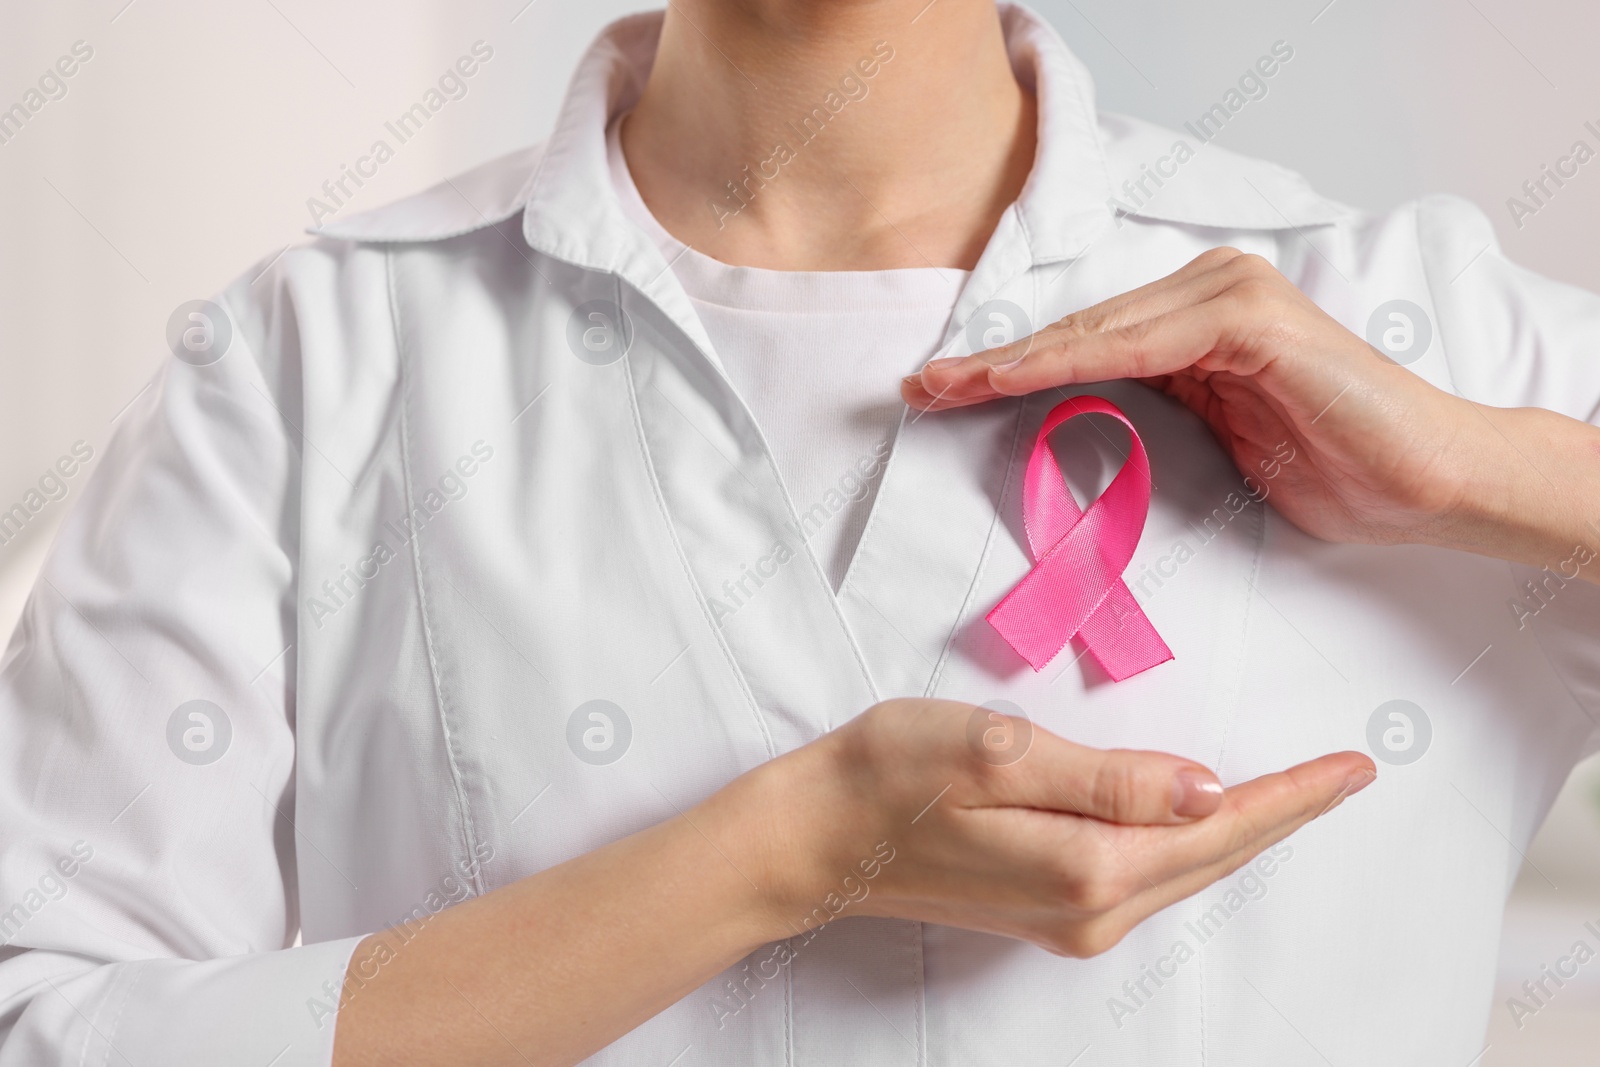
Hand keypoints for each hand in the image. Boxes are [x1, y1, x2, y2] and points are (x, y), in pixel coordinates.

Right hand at [749, 698, 1373, 956]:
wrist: (813, 840)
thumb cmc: (888, 777)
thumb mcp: (996, 753)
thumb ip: (1107, 776)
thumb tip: (1208, 790)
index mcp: (1087, 866)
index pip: (1220, 827)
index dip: (1293, 795)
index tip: (1354, 767)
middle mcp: (1090, 909)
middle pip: (1214, 858)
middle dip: (1285, 813)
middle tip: (1347, 774)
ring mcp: (1069, 918)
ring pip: (1185, 871)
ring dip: (1245, 831)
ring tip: (1296, 791)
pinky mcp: (1047, 910)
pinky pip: (1148, 876)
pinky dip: (1193, 845)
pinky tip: (1206, 821)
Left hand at [902, 248, 1599, 572]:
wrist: (1423, 482)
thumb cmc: (1328, 466)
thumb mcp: (1215, 440)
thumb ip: (1155, 412)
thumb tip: (1073, 420)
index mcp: (1196, 320)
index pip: (1084, 345)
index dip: (1009, 369)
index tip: (941, 393)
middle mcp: (1207, 292)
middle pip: (1077, 332)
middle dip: (992, 363)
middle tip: (919, 388)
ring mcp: (1229, 296)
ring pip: (1097, 333)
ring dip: (1014, 361)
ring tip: (946, 386)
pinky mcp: (1250, 319)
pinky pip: (1141, 344)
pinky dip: (1072, 361)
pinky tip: (1015, 379)